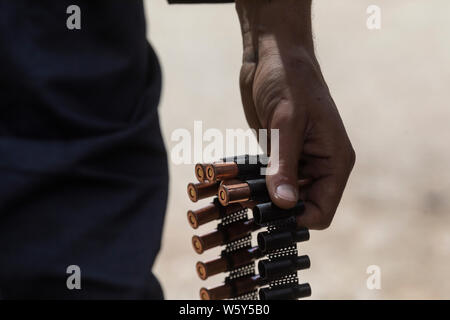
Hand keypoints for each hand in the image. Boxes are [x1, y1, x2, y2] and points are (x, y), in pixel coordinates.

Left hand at [236, 0, 354, 229]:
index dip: (298, 219)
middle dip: (274, 210)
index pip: (323, 209)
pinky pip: (267, 180)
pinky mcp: (279, 155)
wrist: (272, 55)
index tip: (268, 216)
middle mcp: (319, 165)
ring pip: (281, 196)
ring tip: (234, 194)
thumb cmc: (289, 79)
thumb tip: (285, 204)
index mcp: (334, 159)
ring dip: (259, 198)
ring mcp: (298, 161)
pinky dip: (252, 184)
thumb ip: (286, 164)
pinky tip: (233, 182)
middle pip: (301, 207)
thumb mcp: (287, 121)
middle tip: (244, 205)